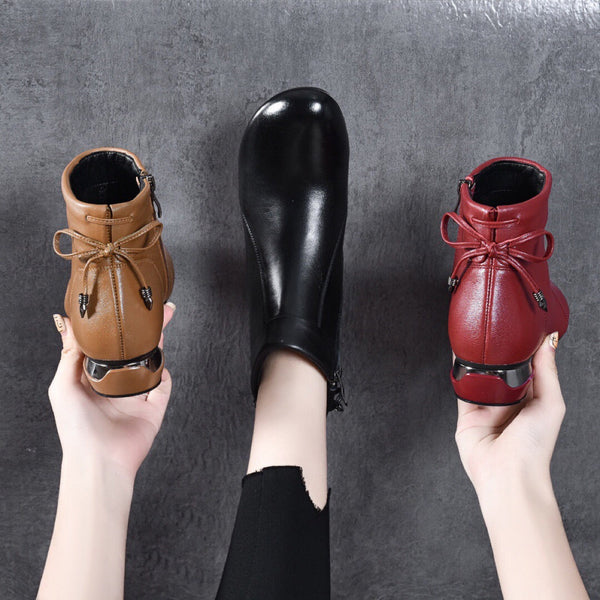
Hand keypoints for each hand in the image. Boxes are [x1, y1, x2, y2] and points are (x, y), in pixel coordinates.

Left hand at [48, 303, 174, 479]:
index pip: (107, 347)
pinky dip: (163, 374)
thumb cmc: (76, 428)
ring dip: (157, 345)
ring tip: (160, 327)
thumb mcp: (61, 387)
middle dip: (146, 331)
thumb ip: (69, 356)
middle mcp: (116, 386)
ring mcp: (136, 397)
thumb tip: (70, 326)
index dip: (116, 328)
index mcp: (94, 379)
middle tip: (156, 311)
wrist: (99, 460)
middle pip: (134, 351)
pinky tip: (160, 366)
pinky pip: (163, 386)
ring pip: (151, 364)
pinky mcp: (153, 408)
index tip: (123, 309)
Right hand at [455, 333, 564, 495]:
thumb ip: (547, 371)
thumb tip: (549, 342)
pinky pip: (462, 388)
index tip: (520, 329)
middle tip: (495, 331)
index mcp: (532, 400)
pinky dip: (460, 374)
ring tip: (476, 341)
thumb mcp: (551, 403)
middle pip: (501, 370)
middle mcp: (508, 403)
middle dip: (498, 354)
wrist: (508, 473)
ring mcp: (487, 407)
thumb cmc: (534, 446)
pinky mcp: (467, 413)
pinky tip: (461, 360)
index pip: (527, 368)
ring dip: (477, 361)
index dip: (523, 349)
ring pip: (480, 376)